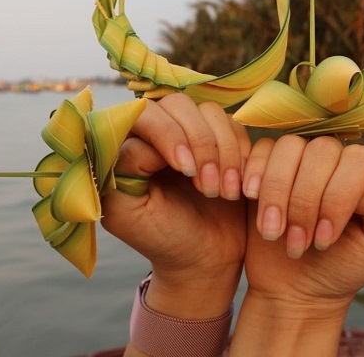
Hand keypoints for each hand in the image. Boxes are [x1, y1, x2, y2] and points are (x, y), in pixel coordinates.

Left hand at [100, 93, 250, 319]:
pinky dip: (240, 152)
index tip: (186, 170)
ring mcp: (190, 131)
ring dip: (223, 151)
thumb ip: (123, 170)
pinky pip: (234, 125)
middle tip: (208, 187)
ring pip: (209, 112)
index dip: (168, 134)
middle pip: (179, 104)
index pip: (144, 113)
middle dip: (200, 143)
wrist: (205, 258)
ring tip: (225, 193)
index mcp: (127, 146)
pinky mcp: (220, 139)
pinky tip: (238, 185)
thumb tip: (142, 138)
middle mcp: (157, 131)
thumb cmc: (162, 239)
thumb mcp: (129, 212)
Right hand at [230, 135, 363, 355]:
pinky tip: (251, 198)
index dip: (337, 200)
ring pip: (290, 147)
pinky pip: (263, 148)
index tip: (324, 241)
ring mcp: (303, 157)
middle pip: (322, 151)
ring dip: (277, 193)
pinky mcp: (269, 163)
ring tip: (273, 233)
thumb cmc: (343, 268)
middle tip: (297, 244)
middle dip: (304, 202)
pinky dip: (255, 174)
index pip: (358, 161)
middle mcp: (338, 157)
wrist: (297, 288)